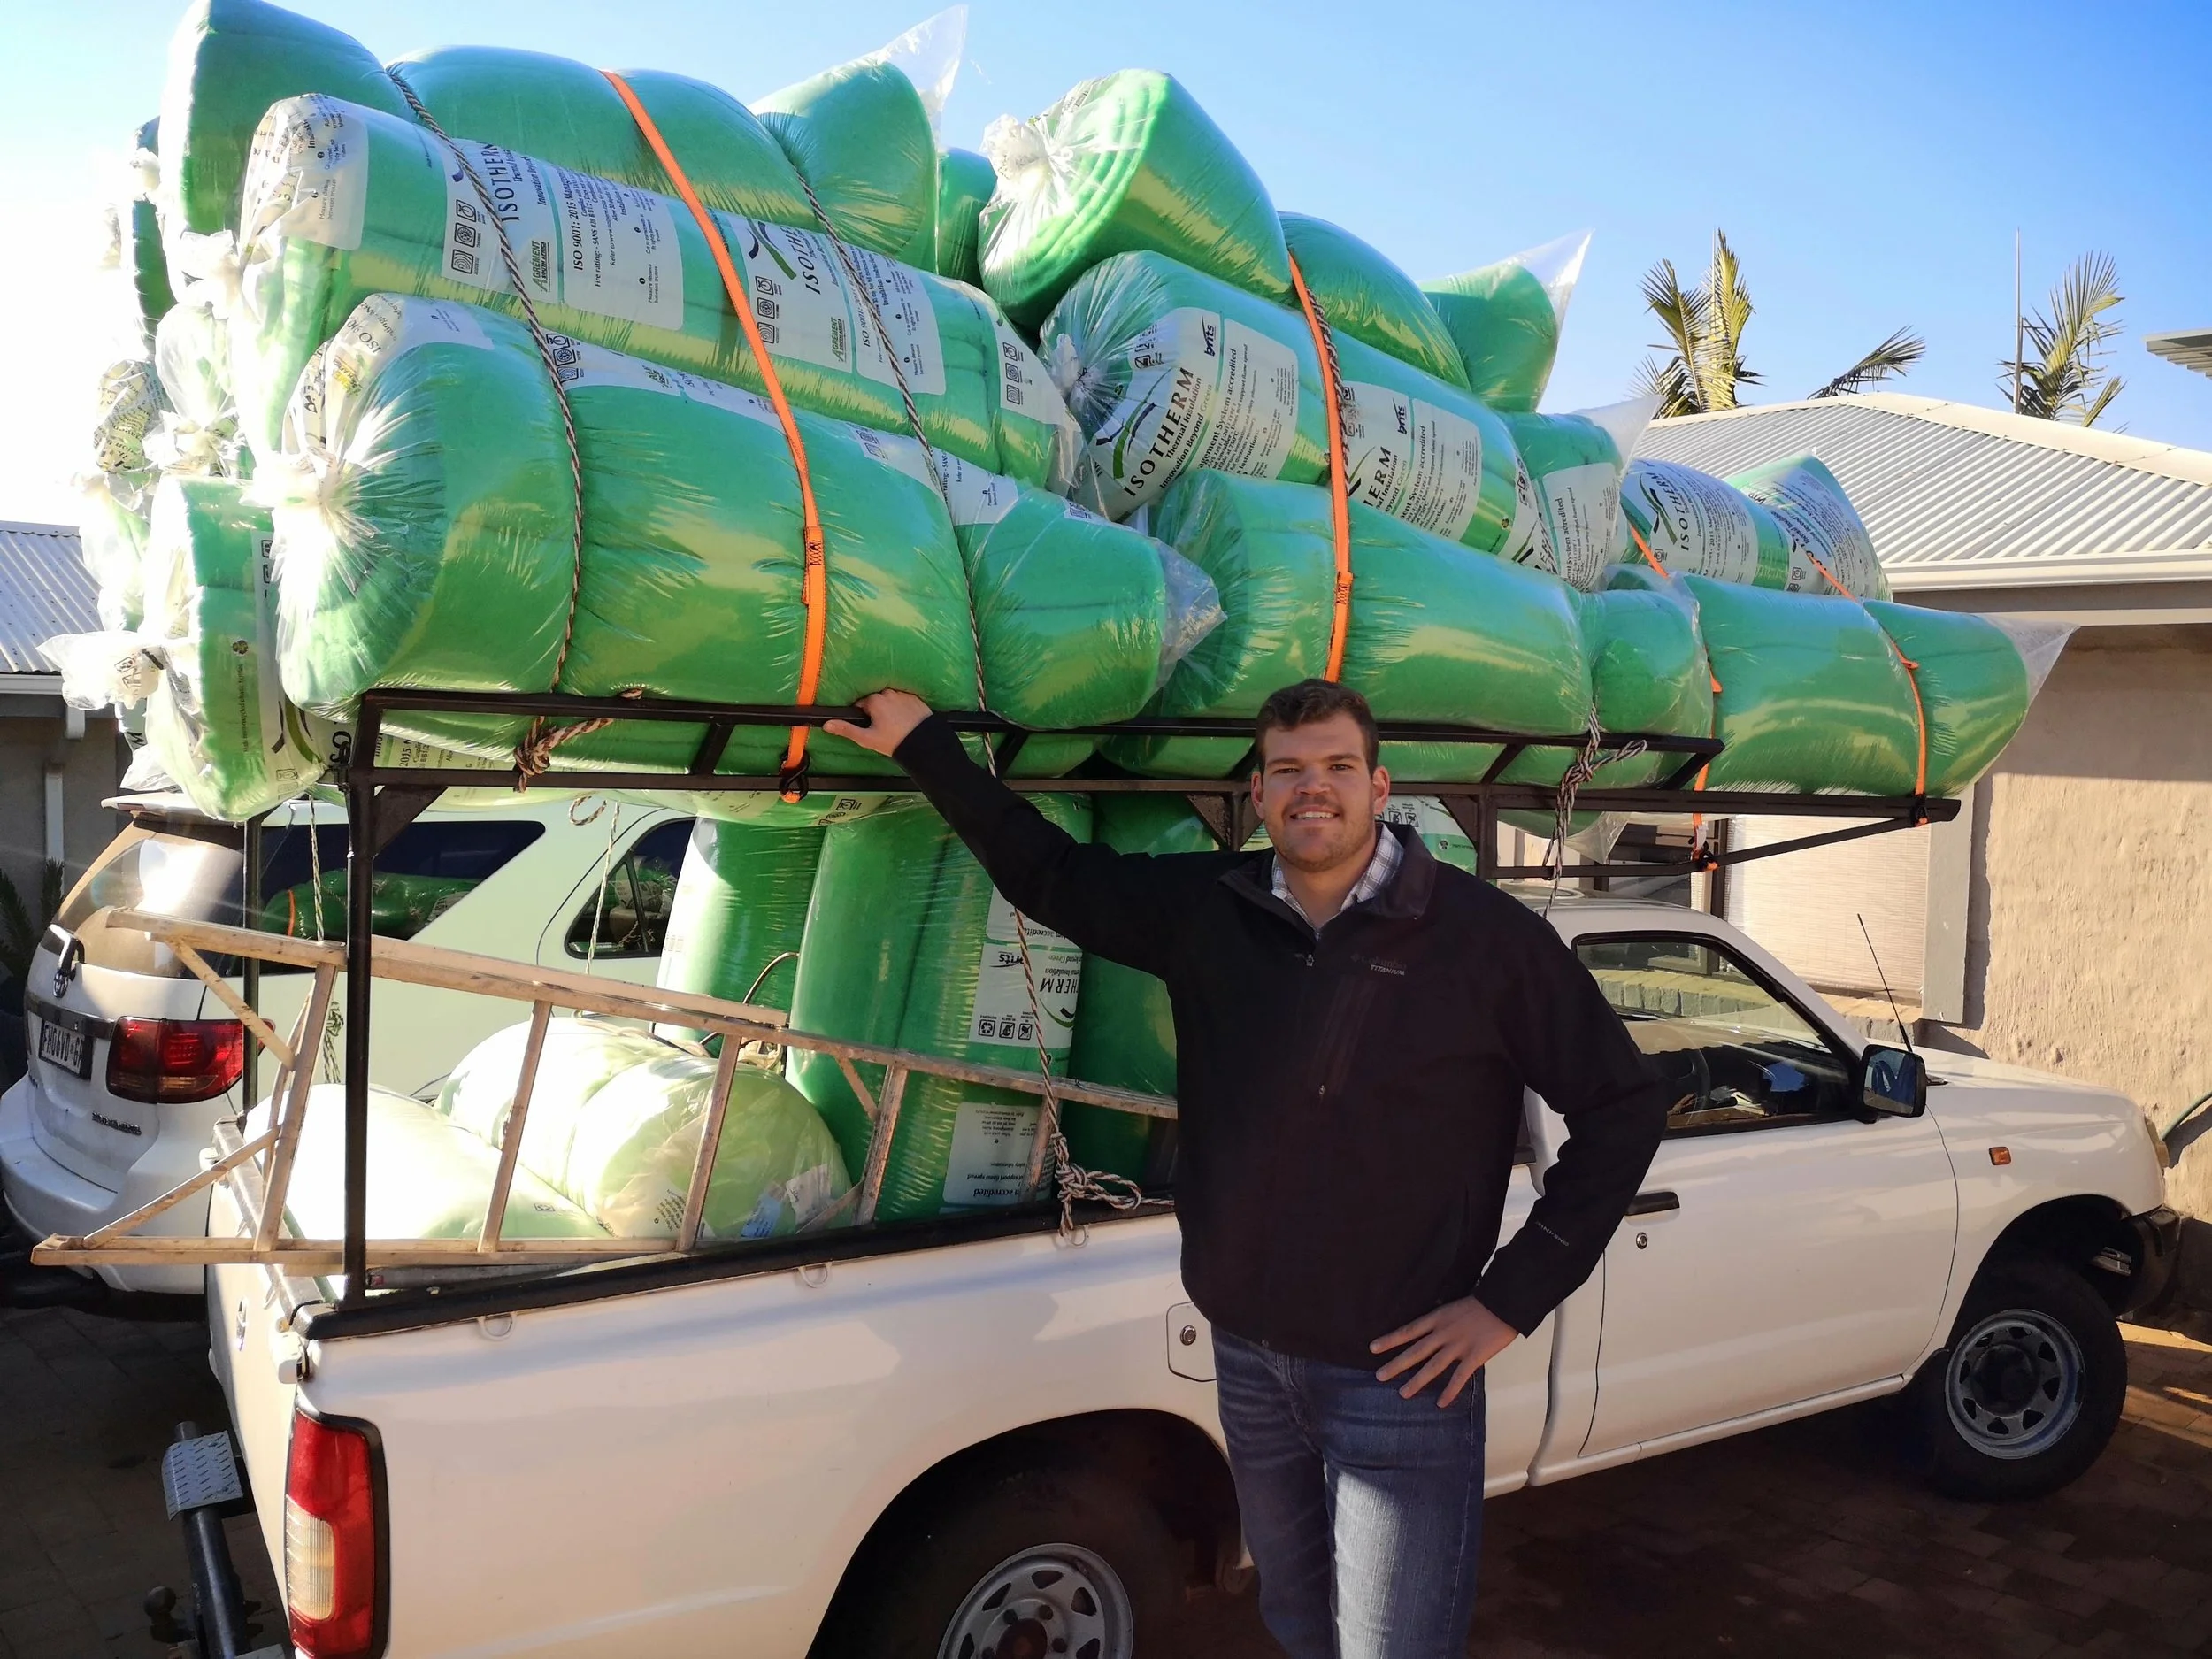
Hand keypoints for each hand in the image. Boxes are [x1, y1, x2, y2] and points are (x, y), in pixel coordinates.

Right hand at [824, 689, 933, 757]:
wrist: (923, 742)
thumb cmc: (893, 741)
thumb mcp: (867, 738)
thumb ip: (846, 729)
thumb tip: (827, 724)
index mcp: (874, 700)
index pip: (862, 704)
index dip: (864, 717)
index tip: (871, 727)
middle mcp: (888, 693)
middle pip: (876, 700)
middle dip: (877, 712)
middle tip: (884, 728)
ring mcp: (903, 694)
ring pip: (890, 700)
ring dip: (890, 709)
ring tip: (896, 725)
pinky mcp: (915, 698)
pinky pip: (904, 700)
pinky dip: (903, 708)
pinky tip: (906, 720)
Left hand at [1371, 1296, 1516, 1406]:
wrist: (1504, 1302)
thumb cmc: (1481, 1302)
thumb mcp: (1453, 1305)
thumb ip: (1441, 1318)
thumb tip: (1430, 1327)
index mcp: (1437, 1318)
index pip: (1408, 1330)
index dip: (1390, 1339)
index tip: (1373, 1348)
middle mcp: (1443, 1333)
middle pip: (1415, 1351)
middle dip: (1396, 1364)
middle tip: (1379, 1376)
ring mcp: (1458, 1346)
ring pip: (1432, 1367)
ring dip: (1417, 1381)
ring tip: (1402, 1393)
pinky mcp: (1474, 1356)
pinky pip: (1459, 1377)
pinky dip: (1450, 1391)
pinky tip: (1440, 1403)